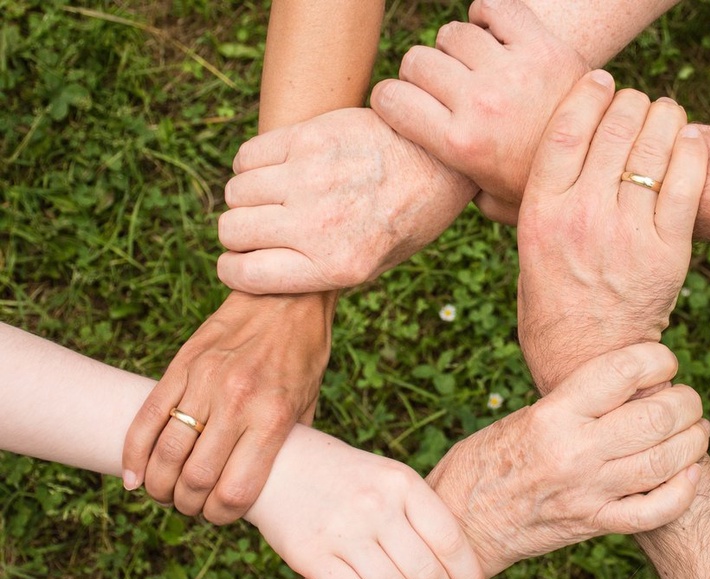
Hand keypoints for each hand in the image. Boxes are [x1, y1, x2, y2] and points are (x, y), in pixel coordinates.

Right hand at [122, 291, 334, 523]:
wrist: (287, 296)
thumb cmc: (303, 353)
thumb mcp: (308, 402)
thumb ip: (286, 444)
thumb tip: (266, 484)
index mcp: (272, 417)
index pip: (235, 491)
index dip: (221, 516)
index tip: (219, 515)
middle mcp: (237, 401)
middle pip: (195, 479)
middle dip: (188, 505)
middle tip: (190, 505)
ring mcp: (205, 381)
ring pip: (165, 452)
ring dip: (159, 485)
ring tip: (165, 491)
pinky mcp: (182, 364)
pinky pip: (147, 417)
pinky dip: (133, 453)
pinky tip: (134, 475)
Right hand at [217, 107, 477, 294]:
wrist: (441, 160)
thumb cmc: (408, 218)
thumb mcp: (375, 265)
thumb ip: (320, 273)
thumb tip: (262, 273)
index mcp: (336, 266)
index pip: (245, 274)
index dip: (234, 270)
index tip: (240, 262)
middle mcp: (318, 225)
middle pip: (232, 230)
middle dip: (238, 234)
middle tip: (261, 227)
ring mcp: (311, 178)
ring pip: (236, 192)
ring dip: (246, 198)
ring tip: (272, 196)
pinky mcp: (309, 138)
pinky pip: (247, 156)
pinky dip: (251, 165)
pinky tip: (276, 169)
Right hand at [246, 425, 484, 578]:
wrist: (279, 464)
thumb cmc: (345, 477)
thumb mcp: (387, 479)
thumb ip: (418, 513)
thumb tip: (458, 564)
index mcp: (401, 483)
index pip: (450, 540)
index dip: (468, 576)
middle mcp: (376, 505)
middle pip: (427, 573)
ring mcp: (344, 531)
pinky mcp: (312, 555)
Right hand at [371, 0, 587, 224]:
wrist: (604, 164)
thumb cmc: (540, 186)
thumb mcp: (492, 203)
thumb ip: (457, 189)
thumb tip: (431, 181)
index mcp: (459, 145)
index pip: (390, 99)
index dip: (389, 99)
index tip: (401, 104)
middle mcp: (480, 104)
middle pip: (417, 61)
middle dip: (420, 74)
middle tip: (441, 88)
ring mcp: (512, 71)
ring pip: (452, 34)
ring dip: (455, 48)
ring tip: (471, 66)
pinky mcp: (543, 46)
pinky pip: (496, 7)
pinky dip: (487, 14)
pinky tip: (492, 34)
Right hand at [427, 343, 708, 576]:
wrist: (461, 521)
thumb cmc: (485, 460)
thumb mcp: (524, 417)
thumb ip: (573, 403)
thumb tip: (627, 386)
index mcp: (552, 415)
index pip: (622, 372)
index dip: (657, 358)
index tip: (663, 360)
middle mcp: (574, 452)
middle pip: (656, 417)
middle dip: (686, 402)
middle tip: (687, 398)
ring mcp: (588, 492)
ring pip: (666, 461)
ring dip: (693, 441)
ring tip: (696, 429)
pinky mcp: (593, 524)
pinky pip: (654, 511)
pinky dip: (683, 491)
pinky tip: (689, 474)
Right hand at [516, 73, 707, 393]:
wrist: (588, 361)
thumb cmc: (550, 305)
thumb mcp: (525, 251)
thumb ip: (531, 206)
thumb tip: (531, 163)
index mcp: (540, 214)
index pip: (565, 130)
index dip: (587, 94)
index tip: (600, 80)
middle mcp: (582, 217)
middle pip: (613, 129)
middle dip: (629, 102)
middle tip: (635, 101)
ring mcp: (627, 233)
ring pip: (653, 147)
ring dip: (663, 117)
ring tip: (664, 112)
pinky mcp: (667, 252)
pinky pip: (687, 182)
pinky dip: (691, 150)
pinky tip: (688, 139)